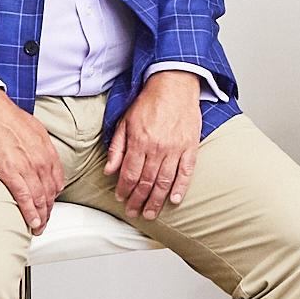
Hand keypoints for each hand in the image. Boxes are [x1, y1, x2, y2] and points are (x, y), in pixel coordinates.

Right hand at [0, 89, 61, 233]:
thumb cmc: (4, 115)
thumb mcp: (32, 129)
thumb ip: (38, 146)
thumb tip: (37, 157)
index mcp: (47, 149)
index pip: (57, 180)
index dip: (54, 197)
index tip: (49, 205)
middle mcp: (41, 159)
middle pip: (50, 193)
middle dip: (49, 211)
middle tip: (44, 222)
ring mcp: (27, 166)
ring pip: (40, 198)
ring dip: (41, 216)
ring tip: (39, 228)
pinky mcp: (10, 171)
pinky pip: (24, 197)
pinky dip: (30, 212)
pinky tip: (32, 222)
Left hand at [109, 71, 201, 220]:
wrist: (174, 84)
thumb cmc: (149, 102)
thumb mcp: (125, 121)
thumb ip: (117, 147)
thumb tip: (109, 170)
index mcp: (140, 141)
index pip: (130, 174)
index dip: (124, 190)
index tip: (121, 199)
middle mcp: (157, 148)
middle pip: (146, 182)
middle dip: (138, 200)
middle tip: (134, 213)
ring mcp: (176, 148)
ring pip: (165, 182)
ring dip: (156, 200)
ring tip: (151, 213)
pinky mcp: (190, 147)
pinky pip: (186, 172)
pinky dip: (181, 188)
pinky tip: (175, 200)